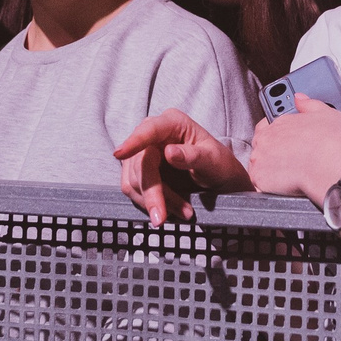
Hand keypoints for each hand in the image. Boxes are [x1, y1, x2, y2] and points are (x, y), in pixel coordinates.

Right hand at [113, 109, 252, 222]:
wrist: (220, 183)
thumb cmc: (220, 166)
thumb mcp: (214, 161)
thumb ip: (193, 156)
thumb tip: (169, 152)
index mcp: (173, 123)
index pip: (149, 130)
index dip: (134, 141)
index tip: (120, 153)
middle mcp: (153, 134)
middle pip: (140, 163)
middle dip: (152, 193)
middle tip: (162, 217)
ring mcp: (143, 152)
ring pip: (134, 180)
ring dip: (154, 201)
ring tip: (182, 213)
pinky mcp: (138, 171)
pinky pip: (133, 189)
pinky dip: (149, 203)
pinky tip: (169, 210)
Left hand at [247, 94, 340, 206]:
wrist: (335, 167)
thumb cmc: (334, 142)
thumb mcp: (327, 113)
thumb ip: (309, 104)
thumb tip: (300, 99)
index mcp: (279, 122)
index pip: (266, 127)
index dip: (276, 137)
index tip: (284, 143)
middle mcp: (266, 139)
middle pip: (261, 147)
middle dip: (272, 154)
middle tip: (290, 162)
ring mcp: (260, 160)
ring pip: (259, 166)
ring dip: (270, 170)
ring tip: (290, 175)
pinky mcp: (260, 180)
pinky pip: (259, 184)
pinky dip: (269, 187)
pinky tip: (285, 186)